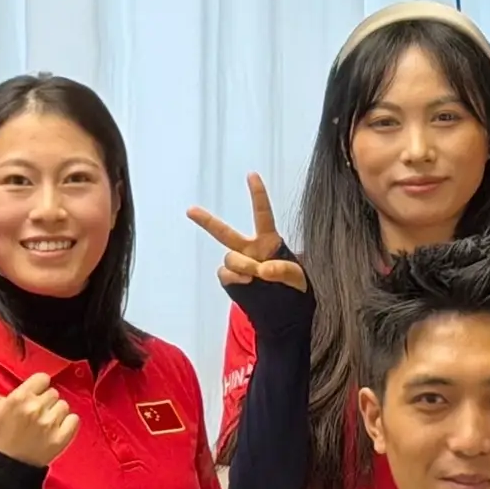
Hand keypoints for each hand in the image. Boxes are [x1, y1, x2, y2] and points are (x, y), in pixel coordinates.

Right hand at [0, 356, 79, 466]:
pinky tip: (53, 432)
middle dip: (44, 403)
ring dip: (56, 414)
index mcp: (20, 398)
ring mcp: (50, 424)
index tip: (29, 400)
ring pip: (64, 406)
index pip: (43, 379)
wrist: (9, 463)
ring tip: (41, 425)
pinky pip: (75, 420)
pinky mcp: (62, 438)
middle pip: (53, 393)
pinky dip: (68, 425)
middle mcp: (35, 409)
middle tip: (32, 417)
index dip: (37, 389)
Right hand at [187, 176, 307, 293]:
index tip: (252, 174)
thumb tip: (263, 269)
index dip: (257, 194)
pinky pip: (225, 273)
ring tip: (257, 276)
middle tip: (190, 210)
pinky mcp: (231, 280)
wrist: (285, 313)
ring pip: (230, 257)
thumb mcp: (299, 278)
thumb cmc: (295, 289)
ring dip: (243, 265)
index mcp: (268, 242)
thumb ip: (284, 270)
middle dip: (207, 221)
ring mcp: (239, 265)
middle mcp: (249, 250)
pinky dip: (234, 277)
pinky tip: (246, 282)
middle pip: (225, 233)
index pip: (262, 214)